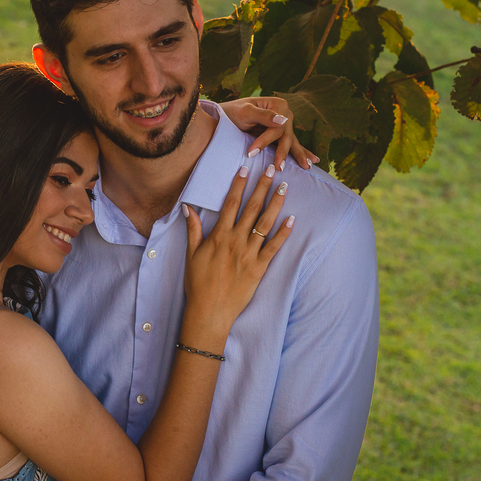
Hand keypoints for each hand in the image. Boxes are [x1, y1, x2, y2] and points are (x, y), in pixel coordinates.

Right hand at [182, 161, 292, 335]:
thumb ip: (193, 230)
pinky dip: (284, 233)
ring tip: (284, 187)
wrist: (209, 311)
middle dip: (263, 186)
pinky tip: (292, 219)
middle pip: (252, 208)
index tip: (246, 169)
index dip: (239, 184)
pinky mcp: (259, 268)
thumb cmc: (198, 283)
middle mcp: (236, 241)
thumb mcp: (191, 254)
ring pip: (265, 223)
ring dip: (276, 203)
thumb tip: (188, 208)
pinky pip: (274, 247)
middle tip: (272, 169)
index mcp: (219, 236)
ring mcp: (249, 254)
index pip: (231, 204)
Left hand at [218, 96, 318, 171]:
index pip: (277, 127)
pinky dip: (301, 153)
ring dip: (299, 155)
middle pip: (286, 136)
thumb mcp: (245, 112)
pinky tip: (313, 160)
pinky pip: (292, 144)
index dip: (265, 140)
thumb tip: (283, 121)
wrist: (225, 117)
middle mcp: (285, 114)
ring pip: (292, 142)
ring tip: (307, 166)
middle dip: (283, 152)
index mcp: (278, 105)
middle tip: (279, 167)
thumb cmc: (232, 113)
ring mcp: (285, 125)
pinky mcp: (280, 135)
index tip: (251, 153)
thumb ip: (263, 116)